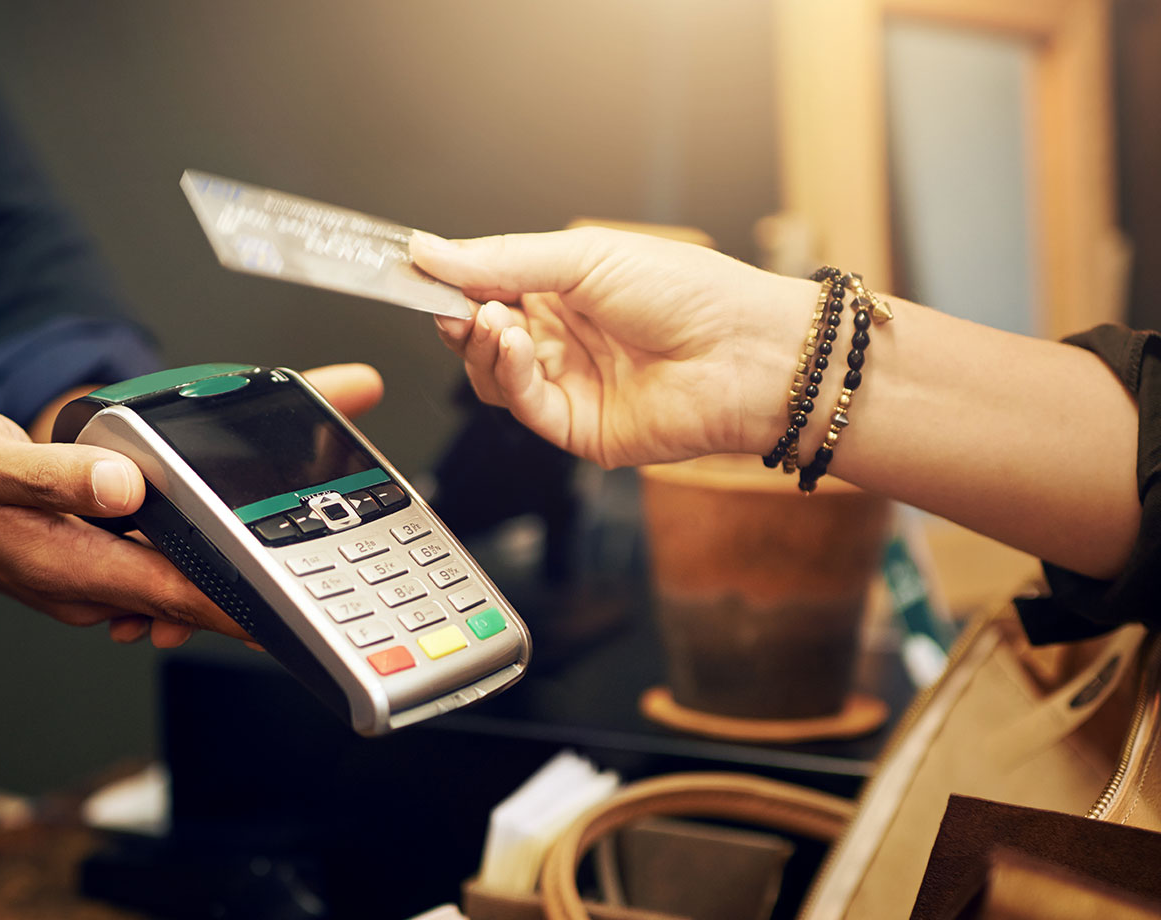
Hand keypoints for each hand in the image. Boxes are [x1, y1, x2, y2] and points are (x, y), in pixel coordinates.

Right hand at [0, 363, 383, 647]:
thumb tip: (123, 488)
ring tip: (307, 526)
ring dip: (241, 559)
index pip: (184, 601)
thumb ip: (52, 475)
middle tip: (336, 553)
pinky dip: (205, 542)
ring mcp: (102, 576)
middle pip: (201, 590)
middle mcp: (98, 584)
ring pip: (188, 576)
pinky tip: (236, 511)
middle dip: (267, 576)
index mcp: (77, 569)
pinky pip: (167, 559)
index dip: (249, 606)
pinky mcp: (102, 556)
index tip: (308, 609)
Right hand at [411, 228, 808, 466]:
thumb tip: (429, 249)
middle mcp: (562, 339)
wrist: (748, 353)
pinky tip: (512, 345)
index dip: (450, 282)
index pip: (486, 287)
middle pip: (478, 336)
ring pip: (490, 376)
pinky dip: (506, 374)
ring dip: (480, 345)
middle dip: (457, 316)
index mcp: (565, 289)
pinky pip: (522, 406)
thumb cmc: (693, 294)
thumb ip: (502, 259)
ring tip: (492, 319)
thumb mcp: (586, 258)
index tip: (412, 269)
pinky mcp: (578, 429)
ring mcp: (569, 385)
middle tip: (448, 299)